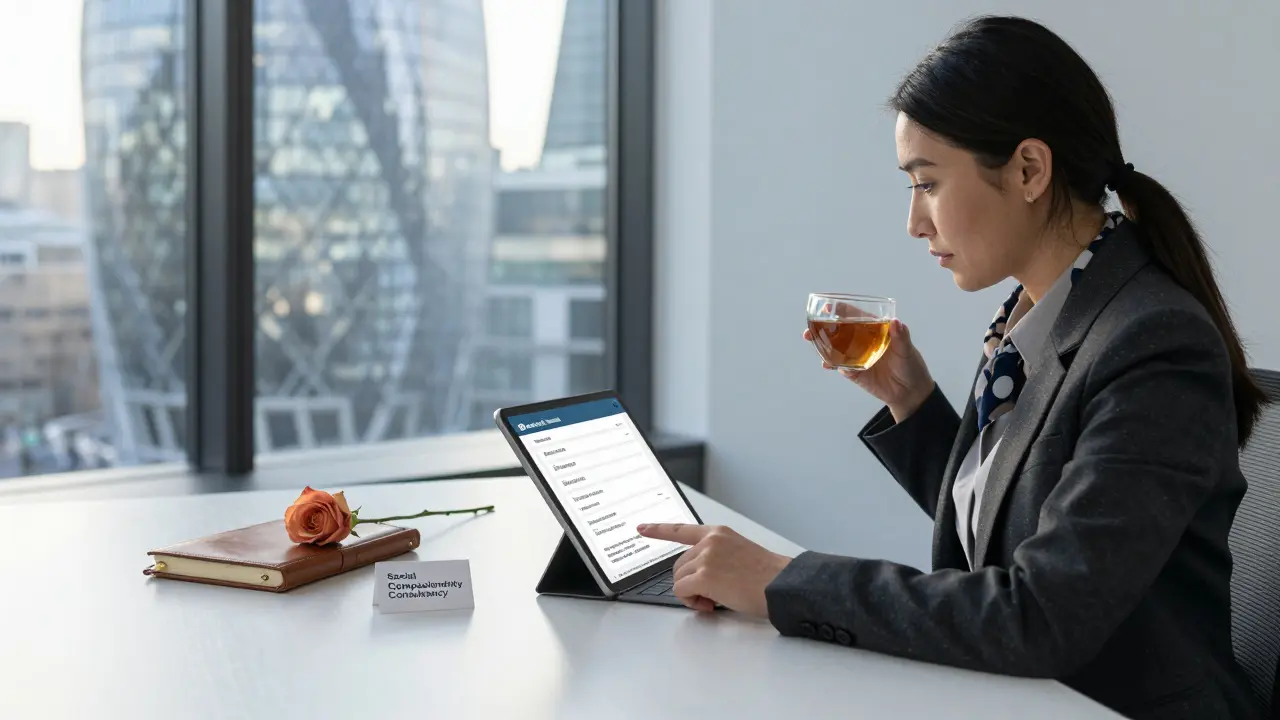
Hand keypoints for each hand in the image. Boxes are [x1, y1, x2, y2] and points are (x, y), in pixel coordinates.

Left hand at [635, 523, 791, 616]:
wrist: (781, 584)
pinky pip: (681, 590)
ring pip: (679, 579)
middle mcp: (709, 542)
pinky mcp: (704, 575)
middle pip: (679, 565)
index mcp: (719, 533)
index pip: (682, 529)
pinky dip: (691, 601)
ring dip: (692, 593)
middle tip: (711, 595)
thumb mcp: (740, 553)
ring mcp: (705, 557)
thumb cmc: (768, 576)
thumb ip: (716, 557)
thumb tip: (699, 579)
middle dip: (690, 582)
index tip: (643, 528)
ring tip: (715, 599)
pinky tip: (710, 604)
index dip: (659, 530)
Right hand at [803, 317, 933, 421]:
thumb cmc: (911, 366)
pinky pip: (841, 367)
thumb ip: (901, 337)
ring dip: (822, 344)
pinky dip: (833, 364)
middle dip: (823, 327)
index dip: (841, 311)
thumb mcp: (907, 350)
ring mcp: (857, 358)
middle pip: (840, 332)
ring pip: (836, 349)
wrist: (911, 393)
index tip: (828, 306)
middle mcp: (863, 342)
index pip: (856, 317)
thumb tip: (896, 322)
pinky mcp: (855, 374)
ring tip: (810, 339)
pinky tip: (827, 363)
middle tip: (810, 325)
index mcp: (874, 331)